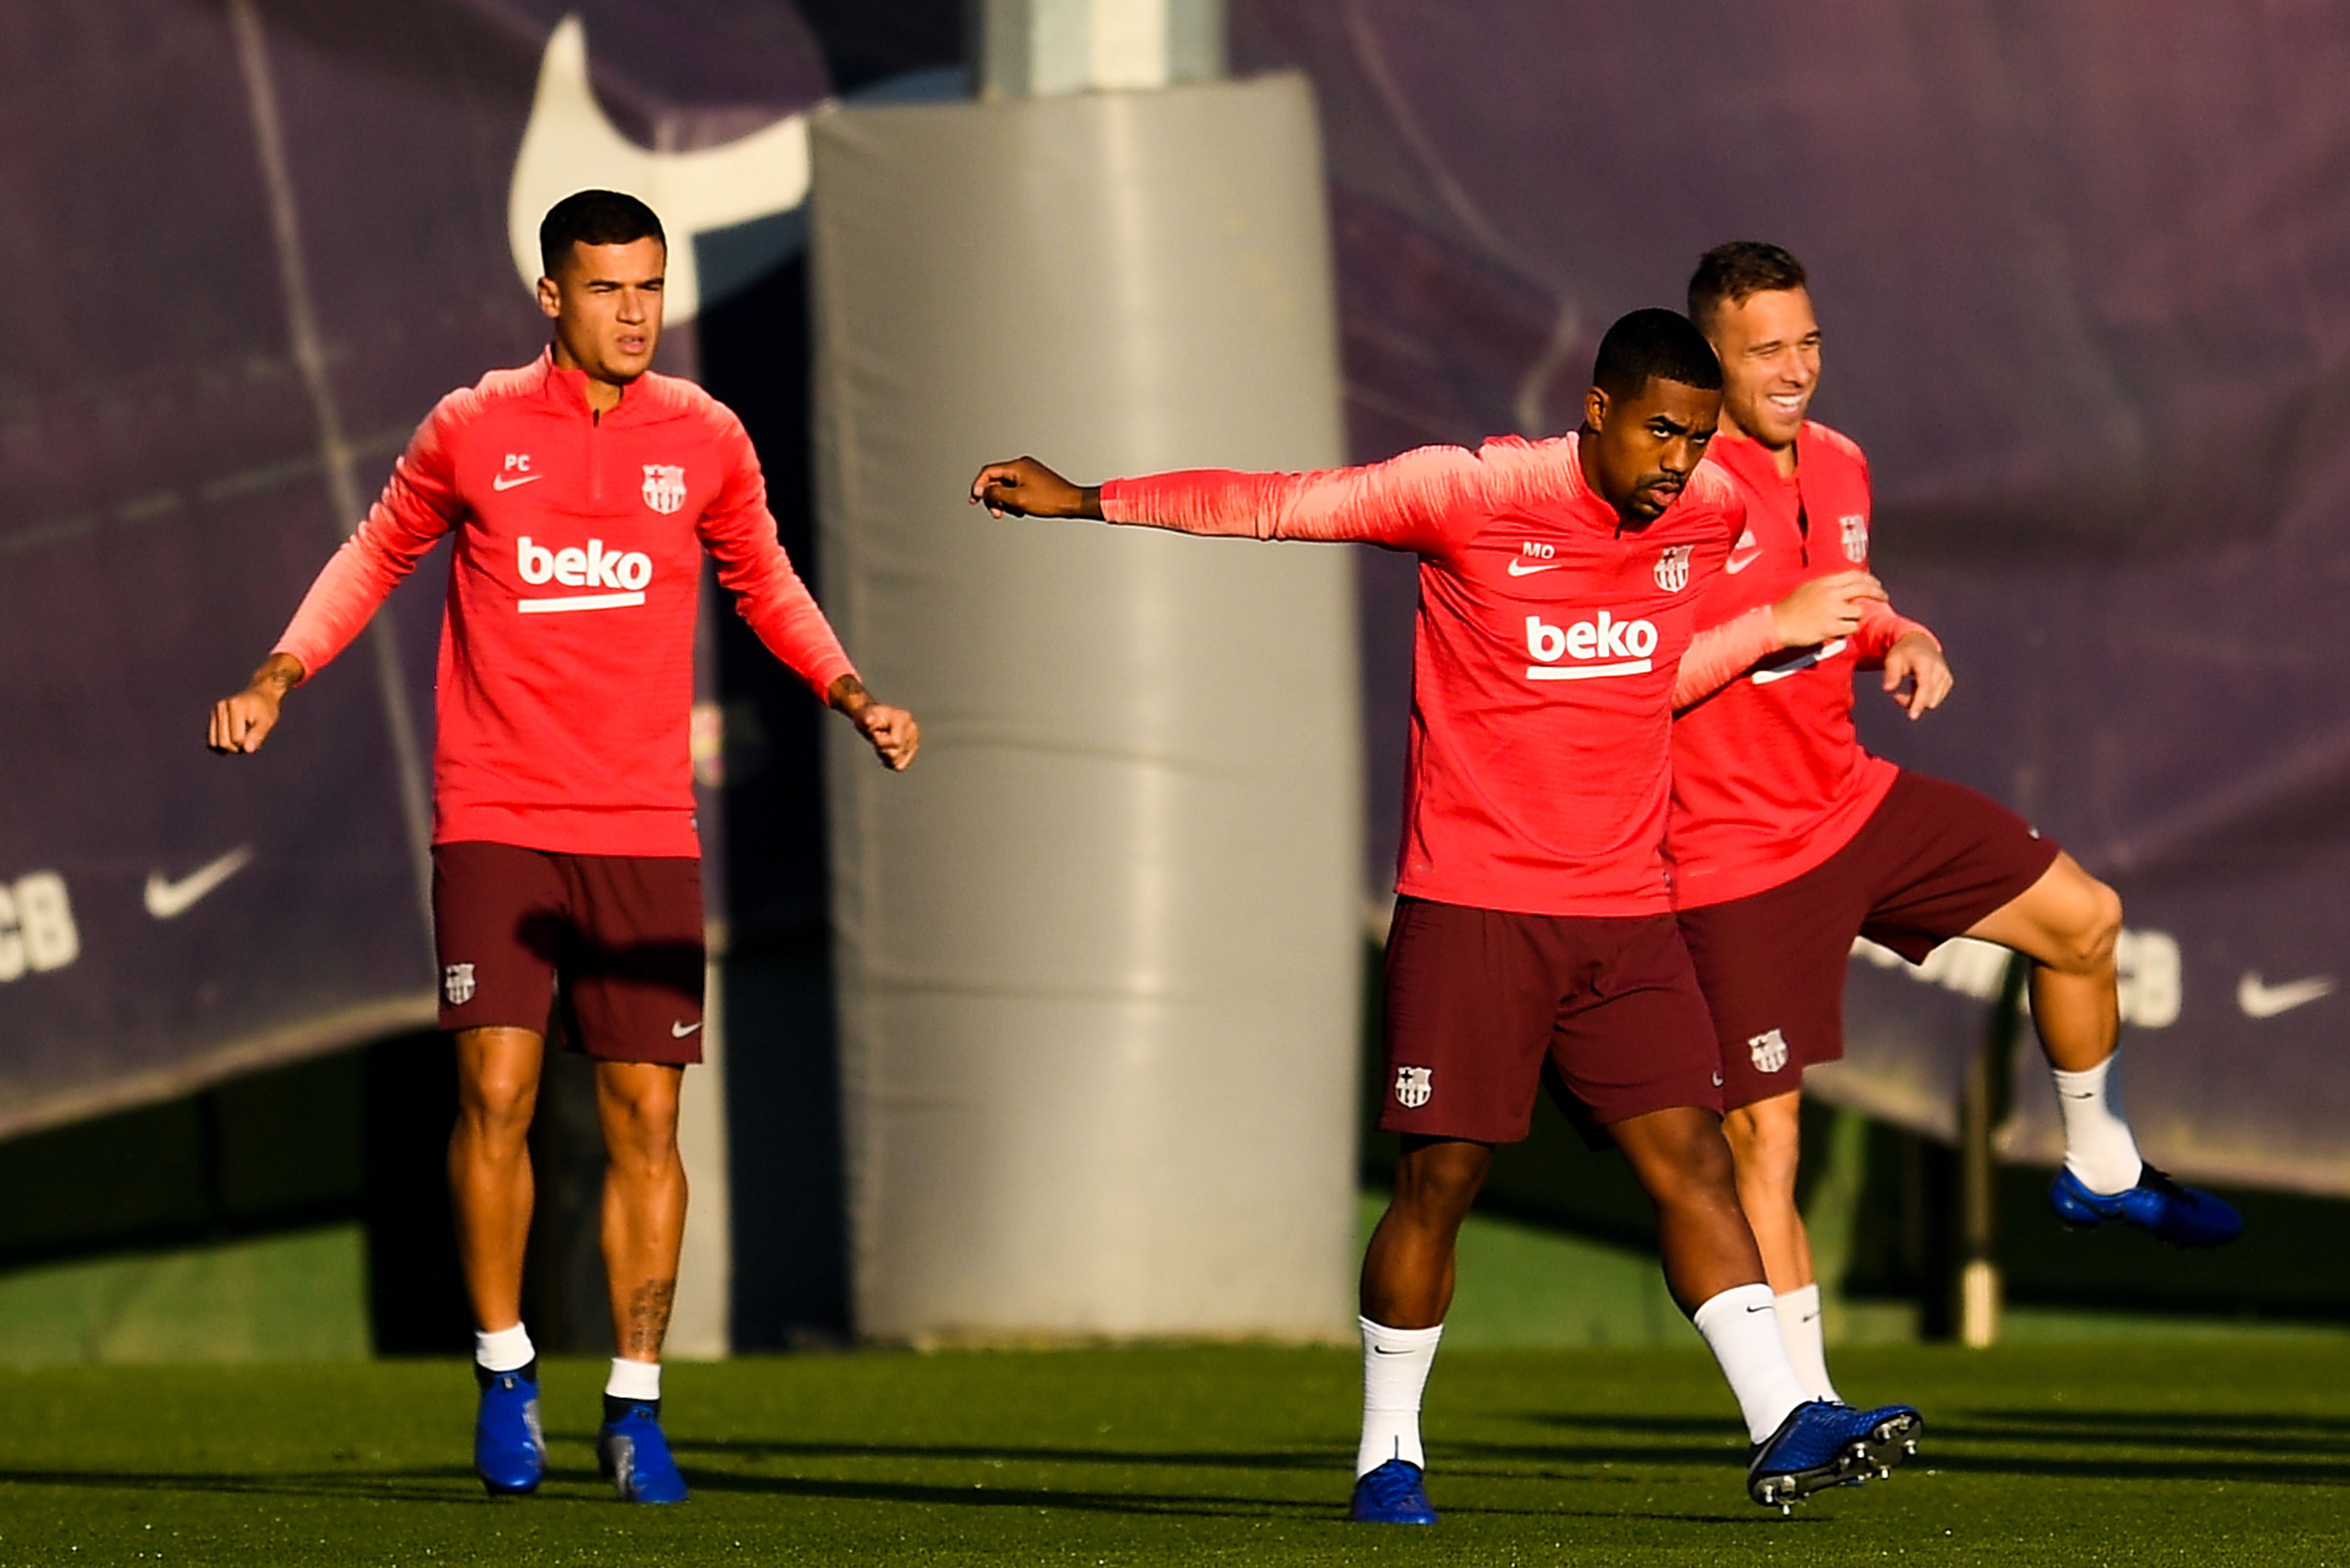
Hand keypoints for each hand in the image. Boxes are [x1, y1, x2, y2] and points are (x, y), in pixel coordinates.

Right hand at [208, 653, 304, 753]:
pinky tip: (234, 737)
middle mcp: (221, 707)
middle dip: (237, 747)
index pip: (237, 738)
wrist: (260, 694)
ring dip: (229, 747)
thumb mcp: (266, 722)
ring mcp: (214, 712)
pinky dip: (223, 743)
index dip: (248, 743)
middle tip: (250, 740)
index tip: (256, 736)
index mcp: (234, 707)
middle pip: (223, 742)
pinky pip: (212, 740)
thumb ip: (257, 736)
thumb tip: (247, 750)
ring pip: (215, 743)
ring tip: (242, 738)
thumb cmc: (266, 709)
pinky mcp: (212, 717)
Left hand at [828, 675, 918, 770]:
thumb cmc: (868, 717)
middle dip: (881, 748)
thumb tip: (868, 720)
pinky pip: (898, 766)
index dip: (880, 741)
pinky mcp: (912, 751)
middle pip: (895, 753)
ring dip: (884, 755)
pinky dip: (888, 761)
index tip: (875, 732)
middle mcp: (913, 729)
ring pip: (896, 761)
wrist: (873, 720)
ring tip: (882, 743)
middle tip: (878, 737)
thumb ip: (867, 719)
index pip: (896, 742)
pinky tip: (885, 750)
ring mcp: (914, 741)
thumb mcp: (864, 716)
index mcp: (904, 718)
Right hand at [968, 457, 1100, 519]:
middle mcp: (1022, 465)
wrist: (1072, 502)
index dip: (978, 486)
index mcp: (1017, 466)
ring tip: (1015, 512)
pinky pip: (1016, 489)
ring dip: (1005, 501)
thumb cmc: (1050, 499)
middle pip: (996, 480)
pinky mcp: (1034, 480)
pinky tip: (1022, 510)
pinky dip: (1015, 500)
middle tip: (997, 513)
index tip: (975, 500)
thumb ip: (996, 494)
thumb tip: (982, 491)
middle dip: (994, 498)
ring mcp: (1029, 472)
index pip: (988, 472)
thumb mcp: (1017, 499)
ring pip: (1006, 486)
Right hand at [1770, 570, 1884, 648]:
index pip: (1855, 575)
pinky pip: (1851, 627)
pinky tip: (1842, 631)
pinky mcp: (1831, 627)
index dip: (1869, 579)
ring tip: (1849, 621)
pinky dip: (1849, 630)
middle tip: (1884, 598)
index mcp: (1825, 582)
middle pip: (1863, 589)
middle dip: (1878, 593)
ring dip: (1857, 617)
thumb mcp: (1808, 588)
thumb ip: (1827, 585)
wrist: (1778, 623)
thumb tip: (1844, 585)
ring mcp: (1832, 610)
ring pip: (1859, 611)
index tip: (1876, 584)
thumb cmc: (1791, 607)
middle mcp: (1831, 593)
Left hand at [1882, 631, 1952, 719]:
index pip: (1925, 686)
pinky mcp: (1947, 682)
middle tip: (1896, 695)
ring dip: (1917, 700)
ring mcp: (1946, 676)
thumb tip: (1888, 689)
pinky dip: (1924, 697)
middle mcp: (1940, 670)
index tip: (1912, 716)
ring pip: (1932, 701)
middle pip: (1928, 698)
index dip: (1918, 702)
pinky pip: (1935, 698)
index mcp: (1926, 663)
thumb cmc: (1903, 652)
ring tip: (1907, 686)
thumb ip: (1891, 674)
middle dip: (1910, 701)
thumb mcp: (1892, 659)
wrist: (1920, 643)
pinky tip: (1917, 685)